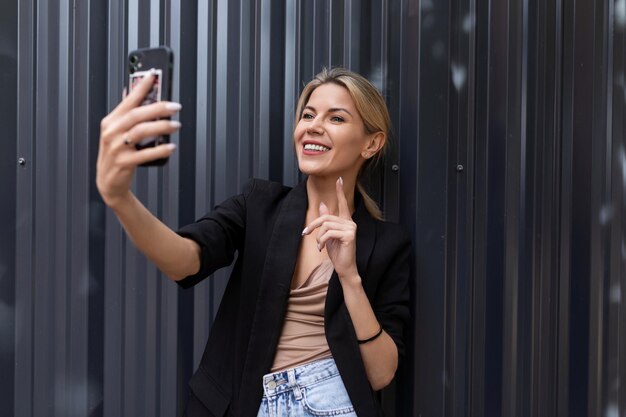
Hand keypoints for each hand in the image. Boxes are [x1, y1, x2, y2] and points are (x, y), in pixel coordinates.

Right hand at [96, 71, 180, 206]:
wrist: (108, 181)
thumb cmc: (116, 154)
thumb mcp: (116, 131)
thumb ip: (125, 113)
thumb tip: (132, 91)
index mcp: (111, 121)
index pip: (128, 100)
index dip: (141, 87)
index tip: (153, 76)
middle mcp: (112, 132)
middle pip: (137, 115)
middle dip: (158, 108)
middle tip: (175, 106)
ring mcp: (117, 148)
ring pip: (141, 131)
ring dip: (161, 126)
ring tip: (176, 125)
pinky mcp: (124, 163)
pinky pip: (145, 154)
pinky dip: (160, 149)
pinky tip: (171, 146)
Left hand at [302, 178, 359, 280]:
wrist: (344, 267)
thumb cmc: (337, 252)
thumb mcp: (329, 235)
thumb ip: (327, 221)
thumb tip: (323, 205)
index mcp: (346, 221)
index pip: (342, 204)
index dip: (340, 191)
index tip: (338, 179)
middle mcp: (350, 223)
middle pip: (326, 217)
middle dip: (313, 225)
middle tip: (305, 233)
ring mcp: (351, 228)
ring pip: (326, 226)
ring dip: (318, 237)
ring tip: (319, 245)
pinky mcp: (349, 235)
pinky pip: (329, 233)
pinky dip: (322, 241)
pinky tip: (322, 248)